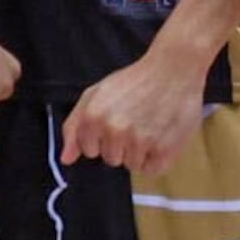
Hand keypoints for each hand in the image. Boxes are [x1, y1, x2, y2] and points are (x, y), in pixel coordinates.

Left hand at [63, 42, 208, 176]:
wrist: (174, 69)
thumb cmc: (135, 80)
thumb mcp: (97, 93)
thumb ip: (75, 126)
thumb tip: (66, 159)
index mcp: (93, 117)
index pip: (89, 150)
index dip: (102, 137)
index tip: (116, 121)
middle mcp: (114, 131)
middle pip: (111, 159)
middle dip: (122, 144)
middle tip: (136, 120)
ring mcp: (139, 142)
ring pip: (132, 165)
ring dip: (140, 151)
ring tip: (150, 125)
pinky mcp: (163, 151)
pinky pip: (152, 169)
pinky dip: (157, 157)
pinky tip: (161, 135)